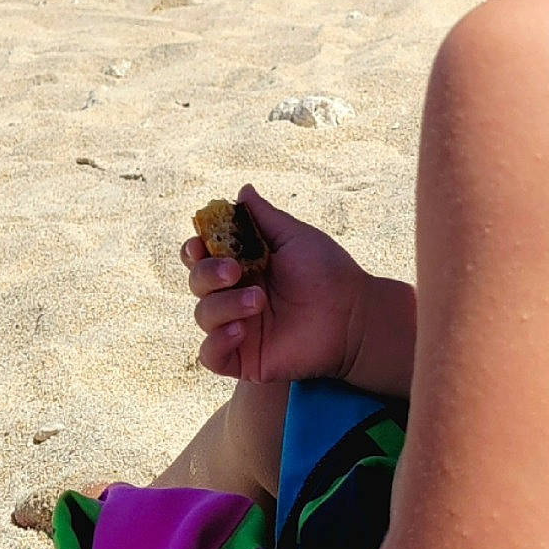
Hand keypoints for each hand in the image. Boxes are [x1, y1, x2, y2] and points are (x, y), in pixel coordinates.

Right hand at [183, 185, 410, 388]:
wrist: (353, 315)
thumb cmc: (328, 272)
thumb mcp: (294, 237)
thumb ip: (265, 217)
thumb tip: (243, 190)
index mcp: (241, 265)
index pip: (201, 257)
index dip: (194, 250)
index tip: (200, 243)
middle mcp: (234, 295)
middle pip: (196, 283)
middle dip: (207, 273)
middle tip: (235, 270)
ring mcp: (237, 327)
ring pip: (203, 316)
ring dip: (223, 305)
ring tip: (259, 300)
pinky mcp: (243, 358)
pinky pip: (210, 354)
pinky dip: (216, 342)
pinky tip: (239, 330)